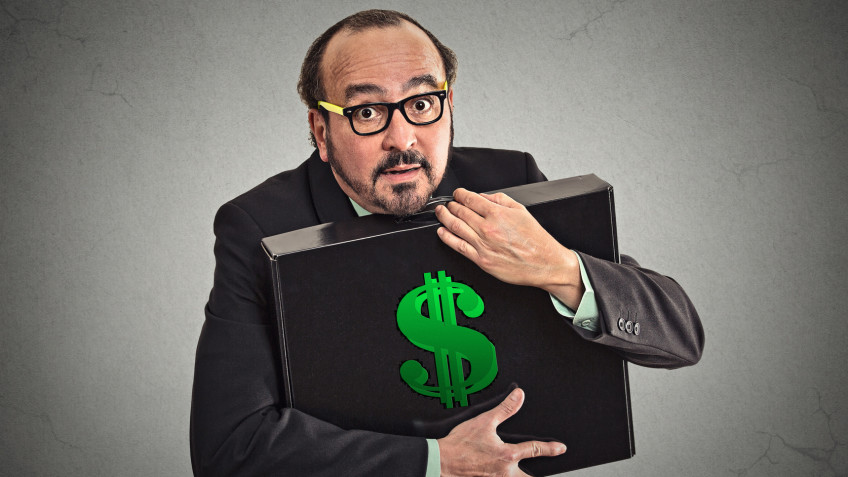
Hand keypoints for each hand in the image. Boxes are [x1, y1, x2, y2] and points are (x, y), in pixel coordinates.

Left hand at [435, 188, 584, 308]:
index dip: (460, 194)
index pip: (470, 199)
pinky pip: (458, 246)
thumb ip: (500, 199)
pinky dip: (446, 237)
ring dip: (444, 217)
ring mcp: (483, 245)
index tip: (457, 194)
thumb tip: (482, 197)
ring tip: (440, 213)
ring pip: (455, 227)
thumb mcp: (521, 210)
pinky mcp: (481, 260)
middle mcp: (487, 228)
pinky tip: (442, 232)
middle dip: (451, 205)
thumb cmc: (535, 239)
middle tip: (448, 204)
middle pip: (460, 212)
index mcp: (497, 214)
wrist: (544, 263)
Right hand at [438, 387, 565, 476]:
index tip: (560, 448)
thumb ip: (505, 409)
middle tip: (548, 472)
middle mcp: (505, 472)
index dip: (551, 448)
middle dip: (538, 475)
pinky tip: (500, 474)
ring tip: (525, 474)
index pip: (535, 450)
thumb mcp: (484, 421)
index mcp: (508, 455)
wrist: (442, 461)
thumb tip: (519, 397)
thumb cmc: (460, 444)